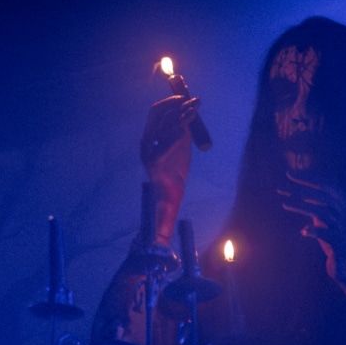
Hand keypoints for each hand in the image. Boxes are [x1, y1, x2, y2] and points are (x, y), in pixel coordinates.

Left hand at [140, 95, 197, 242]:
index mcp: (149, 160)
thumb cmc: (166, 199)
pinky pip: (174, 114)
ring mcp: (157, 133)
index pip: (157, 148)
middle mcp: (149, 143)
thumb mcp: (164, 210)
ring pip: (166, 115)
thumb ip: (162, 221)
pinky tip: (196, 104)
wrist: (166, 185)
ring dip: (180, 108)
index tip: (181, 135)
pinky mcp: (167, 128)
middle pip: (159, 125)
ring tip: (196, 103)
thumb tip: (160, 241)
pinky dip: (185, 109)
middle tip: (188, 110)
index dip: (168, 141)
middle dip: (173, 116)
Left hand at [280, 173, 345, 295]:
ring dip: (302, 205)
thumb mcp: (327, 218)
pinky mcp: (341, 243)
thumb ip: (317, 204)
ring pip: (322, 211)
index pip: (326, 183)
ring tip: (285, 203)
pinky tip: (303, 231)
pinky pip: (327, 234)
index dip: (308, 177)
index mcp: (345, 201)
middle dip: (300, 189)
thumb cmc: (338, 238)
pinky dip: (314, 231)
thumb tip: (300, 190)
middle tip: (281, 187)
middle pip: (322, 194)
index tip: (290, 173)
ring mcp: (345, 226)